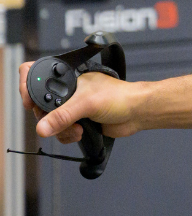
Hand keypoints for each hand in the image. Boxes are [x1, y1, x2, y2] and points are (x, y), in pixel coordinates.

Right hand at [17, 61, 140, 142]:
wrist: (138, 113)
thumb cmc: (120, 97)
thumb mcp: (87, 103)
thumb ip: (63, 116)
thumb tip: (42, 127)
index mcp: (69, 79)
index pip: (38, 81)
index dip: (29, 92)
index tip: (31, 105)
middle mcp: (68, 93)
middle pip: (42, 108)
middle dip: (51, 119)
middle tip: (64, 121)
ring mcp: (73, 108)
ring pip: (51, 123)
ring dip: (62, 130)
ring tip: (78, 128)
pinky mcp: (79, 122)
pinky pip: (62, 132)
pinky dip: (68, 136)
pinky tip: (82, 132)